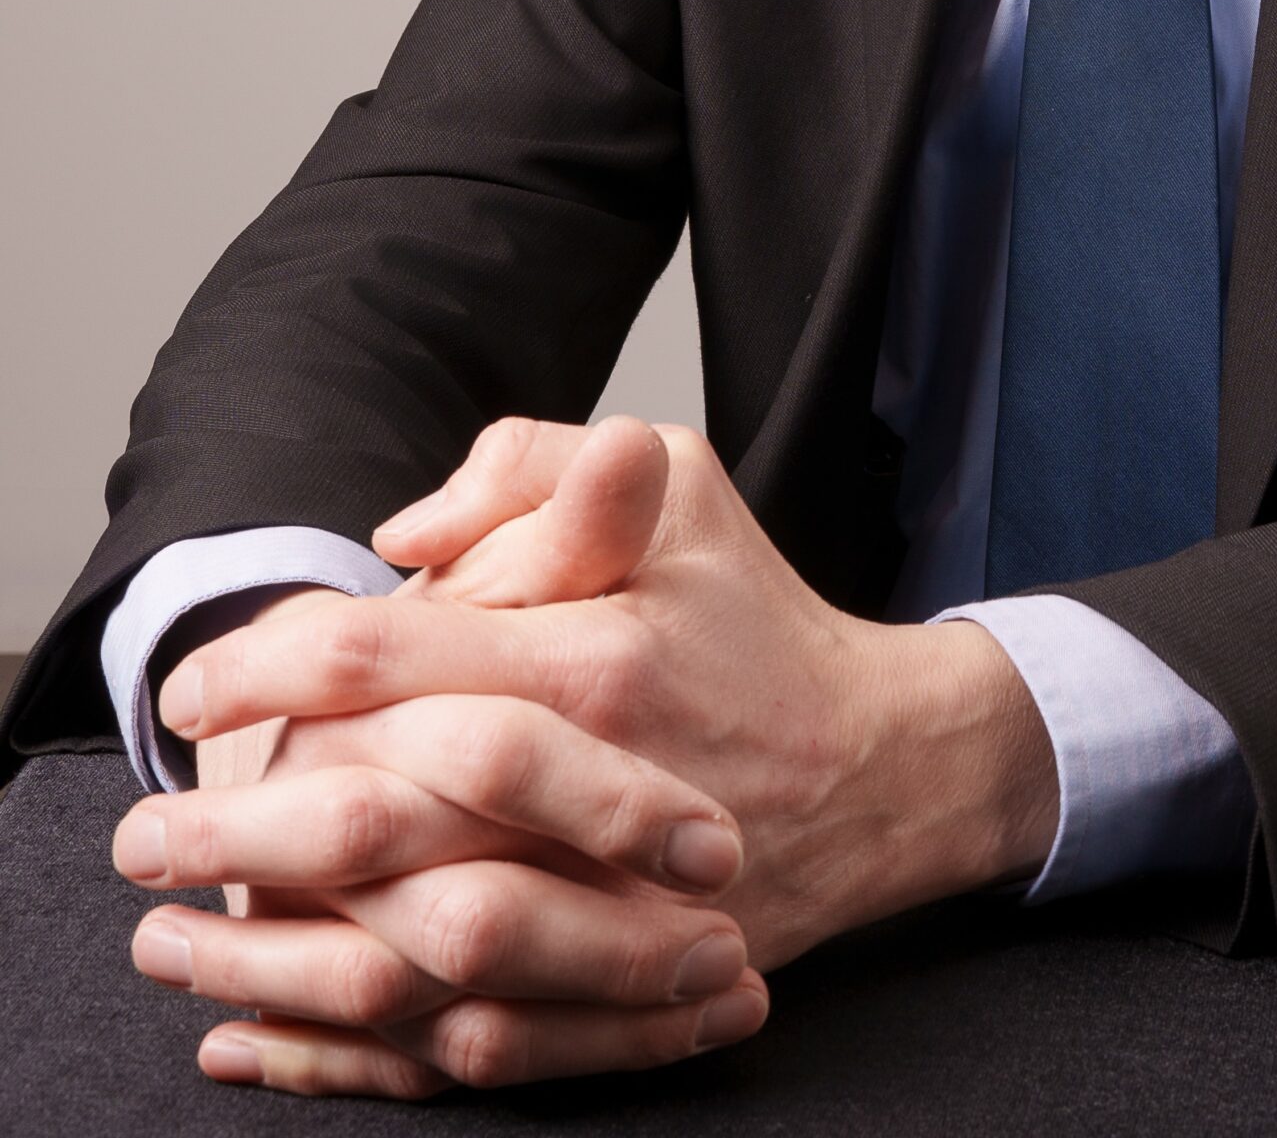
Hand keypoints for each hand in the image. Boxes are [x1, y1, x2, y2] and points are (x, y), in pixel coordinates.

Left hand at [130, 416, 1056, 1091]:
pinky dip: (353, 1053)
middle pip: (373, 819)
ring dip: (270, 955)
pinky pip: (461, 1043)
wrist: (880, 766)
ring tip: (178, 938)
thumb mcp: (682, 485)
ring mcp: (609, 901)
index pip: (391, 656)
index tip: (196, 687)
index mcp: (599, 653)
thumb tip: (400, 536)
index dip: (271, 664)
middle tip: (146, 835)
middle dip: (235, 827)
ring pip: (401, 953)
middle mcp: (596, 785)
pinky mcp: (619, 990)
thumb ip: (534, 472)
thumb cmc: (760, 611)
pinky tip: (268, 1034)